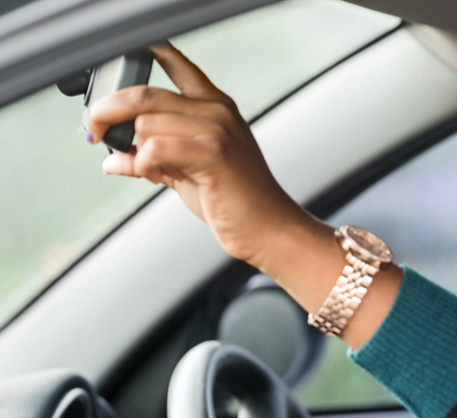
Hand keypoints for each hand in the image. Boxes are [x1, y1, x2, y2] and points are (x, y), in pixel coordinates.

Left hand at [87, 42, 326, 272]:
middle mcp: (216, 112)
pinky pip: (154, 148)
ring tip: (148, 170)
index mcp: (215, 108)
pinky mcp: (212, 152)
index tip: (122, 74)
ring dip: (134, 150)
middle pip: (144, 94)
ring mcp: (216, 129)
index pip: (177, 65)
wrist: (267, 228)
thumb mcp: (185, 173)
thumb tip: (112, 157)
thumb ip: (152, 157)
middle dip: (108, 113)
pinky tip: (154, 178)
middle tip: (96, 133)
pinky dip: (143, 165)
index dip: (146, 58)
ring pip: (145, 124)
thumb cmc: (234, 202)